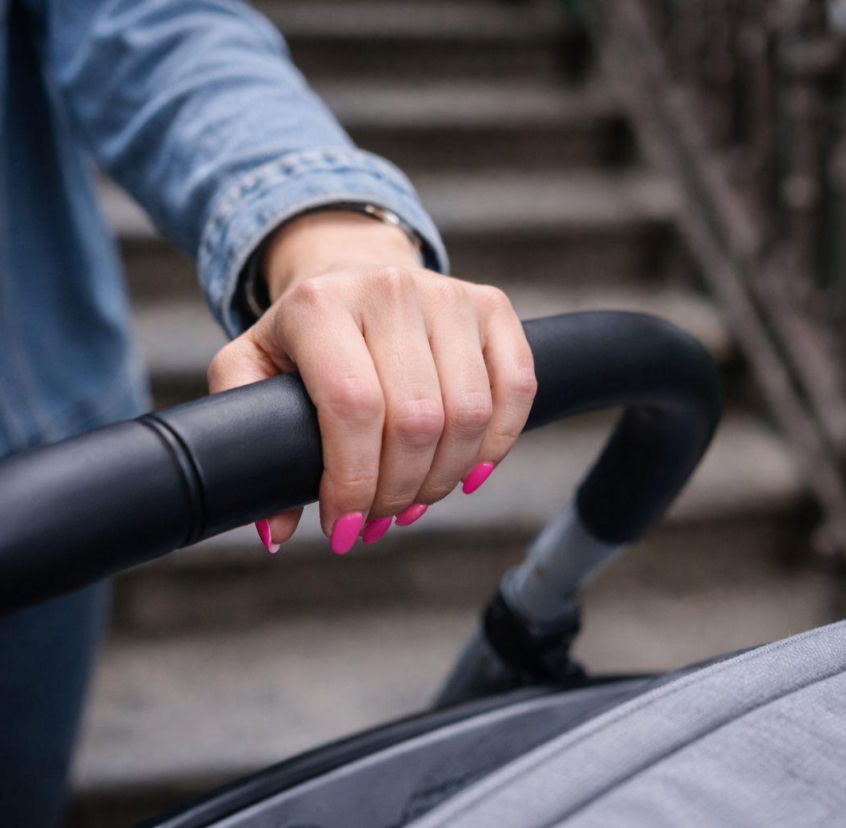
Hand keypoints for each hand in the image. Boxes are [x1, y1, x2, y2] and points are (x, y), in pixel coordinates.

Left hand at [207, 210, 536, 553]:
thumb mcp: (250, 370)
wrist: (351, 271)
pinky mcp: (490, 305)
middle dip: (399, 491)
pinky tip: (470, 473)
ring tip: (416, 500)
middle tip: (380, 518)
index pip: (352, 407)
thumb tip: (275, 531)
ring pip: (468, 412)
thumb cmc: (301, 337)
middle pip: (416, 419)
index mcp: (319, 304)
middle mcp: (387, 289)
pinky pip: (517, 387)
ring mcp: (446, 294)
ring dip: (445, 478)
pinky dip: (499, 443)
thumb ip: (247, 443)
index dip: (353, 482)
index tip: (342, 527)